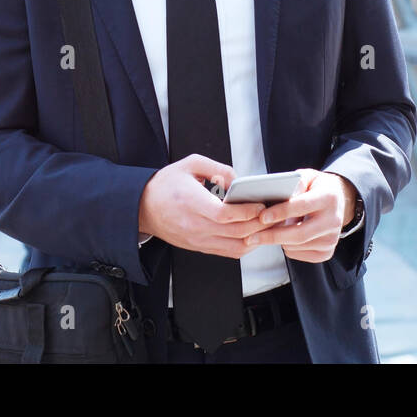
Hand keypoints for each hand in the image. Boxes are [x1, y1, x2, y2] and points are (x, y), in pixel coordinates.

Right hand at [138, 154, 266, 257]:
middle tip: (274, 214)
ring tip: (268, 225)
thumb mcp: (190, 164)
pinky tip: (253, 234)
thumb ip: (218, 168)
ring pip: (234, 246)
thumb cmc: (166, 184)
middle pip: (235, 232)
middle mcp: (194, 225)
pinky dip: (244, 246)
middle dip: (258, 224)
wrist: (143, 207)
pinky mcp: (198, 247)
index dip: (247, 211)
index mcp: (191, 202)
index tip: (261, 204)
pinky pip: (227, 252)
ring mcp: (196, 239)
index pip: (225, 214)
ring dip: (255, 237)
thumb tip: (239, 181)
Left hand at [242, 169, 357, 262]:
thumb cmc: (316, 187)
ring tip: (270, 229)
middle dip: (272, 236)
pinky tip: (285, 236)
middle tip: (251, 237)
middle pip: (299, 234)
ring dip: (278, 240)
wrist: (339, 201)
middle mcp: (334, 221)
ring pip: (296, 246)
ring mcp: (332, 239)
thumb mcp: (308, 176)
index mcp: (328, 198)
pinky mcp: (327, 252)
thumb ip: (294, 182)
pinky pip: (299, 254)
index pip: (301, 207)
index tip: (261, 217)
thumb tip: (280, 194)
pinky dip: (286, 247)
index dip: (280, 213)